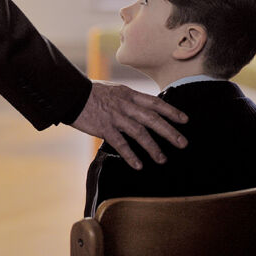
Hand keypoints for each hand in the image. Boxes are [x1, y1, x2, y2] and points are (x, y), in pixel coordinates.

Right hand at [70, 80, 188, 169]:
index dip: (171, 111)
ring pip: (139, 132)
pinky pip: (120, 143)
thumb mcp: (114, 90)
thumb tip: (142, 108)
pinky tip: (138, 165)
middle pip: (152, 118)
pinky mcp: (104, 127)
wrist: (71, 94)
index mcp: (128, 94)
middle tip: (182, 143)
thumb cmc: (91, 93)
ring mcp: (115, 116)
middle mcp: (125, 105)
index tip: (184, 120)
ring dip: (153, 147)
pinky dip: (130, 155)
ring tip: (162, 159)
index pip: (154, 102)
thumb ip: (128, 99)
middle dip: (169, 131)